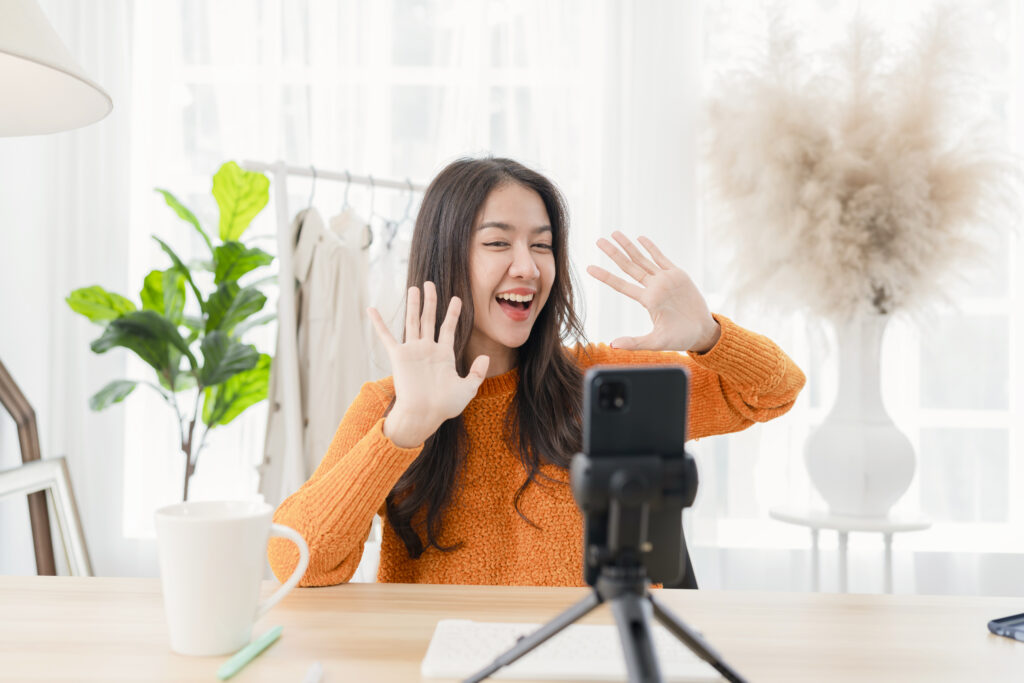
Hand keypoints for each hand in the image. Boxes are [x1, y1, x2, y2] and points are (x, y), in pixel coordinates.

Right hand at [368, 281, 489, 447]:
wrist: (424, 414)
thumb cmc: (444, 406)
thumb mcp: (468, 389)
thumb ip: (477, 372)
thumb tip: (485, 356)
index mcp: (444, 355)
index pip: (448, 327)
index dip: (453, 313)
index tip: (457, 298)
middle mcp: (428, 349)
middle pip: (429, 319)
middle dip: (431, 301)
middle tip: (430, 283)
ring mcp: (413, 351)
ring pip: (413, 321)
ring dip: (413, 304)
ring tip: (414, 287)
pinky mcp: (398, 356)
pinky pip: (386, 336)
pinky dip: (379, 323)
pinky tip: (371, 309)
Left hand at [586, 232, 720, 352]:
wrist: (702, 332)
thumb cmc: (679, 338)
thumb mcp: (656, 342)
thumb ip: (635, 342)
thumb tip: (611, 345)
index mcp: (647, 300)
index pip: (621, 285)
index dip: (605, 276)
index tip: (589, 268)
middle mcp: (653, 287)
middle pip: (629, 266)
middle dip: (614, 253)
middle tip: (598, 241)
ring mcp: (665, 280)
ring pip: (643, 259)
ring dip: (629, 246)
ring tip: (615, 233)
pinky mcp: (678, 275)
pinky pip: (662, 258)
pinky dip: (651, 248)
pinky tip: (641, 238)